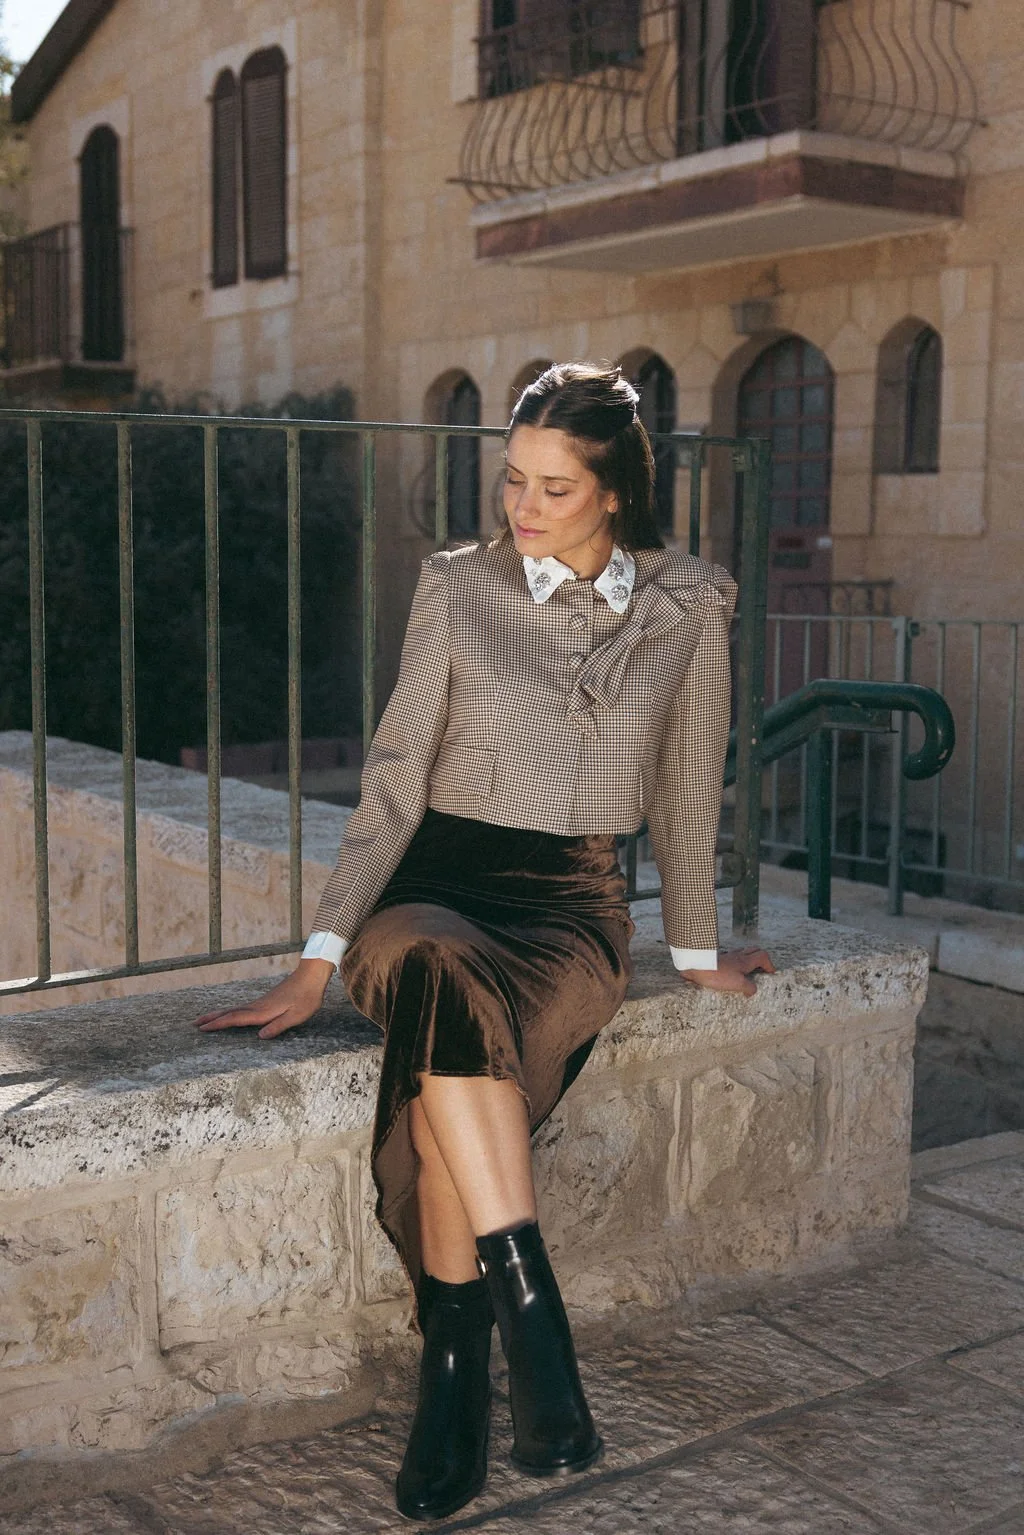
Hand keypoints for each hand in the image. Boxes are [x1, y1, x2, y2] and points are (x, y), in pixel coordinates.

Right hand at [194, 958, 334, 1038]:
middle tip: (195, 1024)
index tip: (203, 1028)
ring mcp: (261, 1002)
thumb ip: (278, 1026)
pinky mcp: (265, 1001)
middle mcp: (258, 1006)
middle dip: (212, 1018)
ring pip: (235, 1009)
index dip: (219, 1024)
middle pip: (230, 1012)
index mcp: (263, 1011)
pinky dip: (231, 1012)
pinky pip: (243, 1008)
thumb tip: (260, 1037)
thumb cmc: (307, 997)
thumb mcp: (297, 1016)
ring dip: (219, 1014)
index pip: (236, 1018)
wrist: (311, 976)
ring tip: (206, 1019)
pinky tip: (231, 1014)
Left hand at [679, 946, 774, 997]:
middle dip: (760, 959)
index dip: (769, 964)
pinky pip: (729, 958)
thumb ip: (749, 987)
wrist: (696, 966)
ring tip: (747, 970)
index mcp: (745, 961)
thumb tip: (753, 990)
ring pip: (741, 953)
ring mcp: (726, 957)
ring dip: (747, 959)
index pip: (763, 956)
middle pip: (754, 950)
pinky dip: (734, 962)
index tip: (771, 973)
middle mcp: (737, 956)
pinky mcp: (716, 960)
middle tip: (761, 969)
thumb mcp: (738, 983)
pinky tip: (730, 971)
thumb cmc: (717, 974)